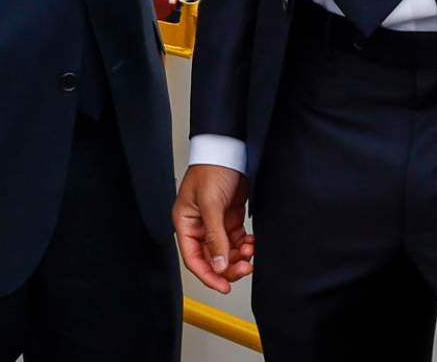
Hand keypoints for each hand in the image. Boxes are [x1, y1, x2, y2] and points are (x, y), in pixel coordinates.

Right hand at [173, 164, 254, 293]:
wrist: (230, 149)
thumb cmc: (211, 168)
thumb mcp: (210, 204)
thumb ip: (214, 236)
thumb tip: (219, 265)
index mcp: (185, 223)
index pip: (194, 258)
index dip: (208, 275)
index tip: (223, 287)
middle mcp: (198, 225)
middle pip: (212, 258)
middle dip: (228, 266)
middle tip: (244, 268)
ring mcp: (215, 222)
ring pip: (226, 251)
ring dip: (239, 255)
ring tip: (250, 250)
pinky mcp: (229, 217)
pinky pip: (236, 240)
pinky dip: (244, 244)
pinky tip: (251, 242)